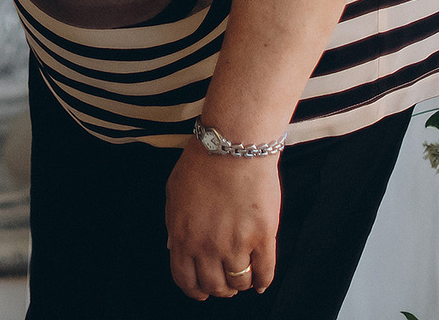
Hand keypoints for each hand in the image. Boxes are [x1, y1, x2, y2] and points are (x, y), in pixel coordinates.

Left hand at [164, 144, 279, 299]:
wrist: (233, 146)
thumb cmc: (202, 163)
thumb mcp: (174, 193)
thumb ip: (174, 224)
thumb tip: (174, 247)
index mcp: (182, 236)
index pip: (185, 279)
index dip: (194, 290)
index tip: (201, 292)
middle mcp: (207, 246)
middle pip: (214, 286)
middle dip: (219, 289)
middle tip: (225, 284)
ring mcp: (236, 244)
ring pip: (239, 282)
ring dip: (240, 283)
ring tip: (242, 276)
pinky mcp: (263, 238)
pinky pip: (265, 272)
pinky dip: (262, 282)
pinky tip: (260, 282)